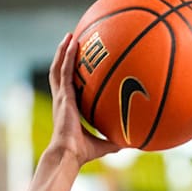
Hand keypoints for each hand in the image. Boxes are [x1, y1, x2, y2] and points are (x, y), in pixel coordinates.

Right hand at [46, 32, 119, 162]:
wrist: (69, 154)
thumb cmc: (82, 153)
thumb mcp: (104, 144)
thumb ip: (115, 141)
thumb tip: (133, 143)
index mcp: (69, 108)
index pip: (68, 87)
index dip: (70, 74)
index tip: (77, 63)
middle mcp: (62, 99)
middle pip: (60, 72)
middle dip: (64, 56)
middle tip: (72, 41)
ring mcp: (61, 96)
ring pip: (58, 67)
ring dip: (63, 50)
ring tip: (70, 36)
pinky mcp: (63, 96)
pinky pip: (64, 70)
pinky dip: (67, 56)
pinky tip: (72, 43)